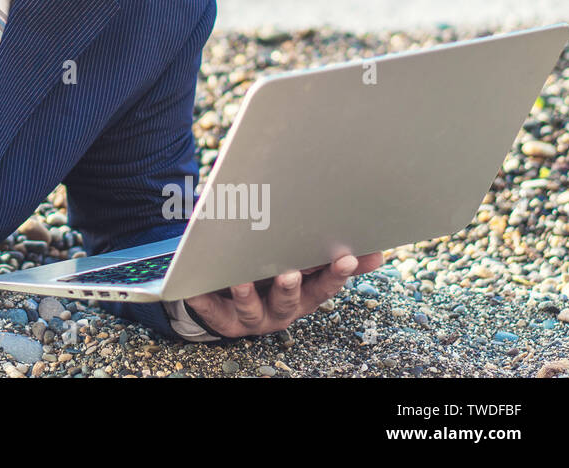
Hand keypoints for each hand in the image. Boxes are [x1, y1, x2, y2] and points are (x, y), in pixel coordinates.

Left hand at [184, 251, 385, 337]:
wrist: (233, 300)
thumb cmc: (272, 275)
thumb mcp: (303, 267)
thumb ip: (331, 258)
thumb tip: (376, 252)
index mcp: (302, 296)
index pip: (323, 287)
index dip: (335, 274)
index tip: (347, 256)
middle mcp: (279, 310)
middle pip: (288, 301)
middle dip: (289, 287)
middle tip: (289, 272)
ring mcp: (250, 315)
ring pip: (249, 307)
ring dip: (246, 294)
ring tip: (239, 279)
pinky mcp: (220, 316)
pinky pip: (209, 308)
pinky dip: (202, 298)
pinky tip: (192, 288)